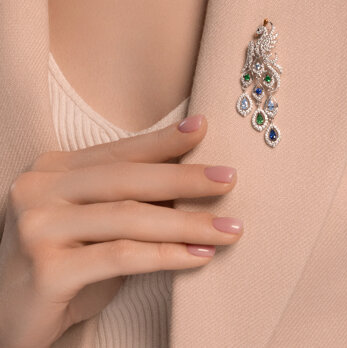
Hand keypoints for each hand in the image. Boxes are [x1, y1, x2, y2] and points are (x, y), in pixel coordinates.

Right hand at [0, 114, 241, 347]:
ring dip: (187, 222)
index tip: (203, 127)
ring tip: (229, 228)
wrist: (13, 315)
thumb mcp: (97, 221)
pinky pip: (121, 256)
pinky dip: (167, 254)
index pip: (120, 150)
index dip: (164, 140)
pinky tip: (200, 256)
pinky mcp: (45, 270)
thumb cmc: (66, 262)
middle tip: (229, 178)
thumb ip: (131, 197)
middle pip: (127, 177)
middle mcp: (40, 189)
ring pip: (129, 216)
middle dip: (185, 177)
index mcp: (53, 169)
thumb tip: (195, 181)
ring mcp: (38, 227)